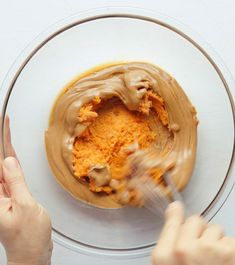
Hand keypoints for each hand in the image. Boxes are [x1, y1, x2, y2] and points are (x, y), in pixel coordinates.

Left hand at [0, 117, 52, 264]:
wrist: (32, 252)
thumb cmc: (29, 236)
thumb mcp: (24, 206)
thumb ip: (15, 182)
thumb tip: (8, 161)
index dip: (0, 141)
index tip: (3, 124)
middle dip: (1, 140)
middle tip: (5, 121)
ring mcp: (3, 193)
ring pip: (3, 165)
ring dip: (4, 147)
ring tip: (6, 130)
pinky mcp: (12, 195)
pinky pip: (11, 174)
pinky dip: (11, 160)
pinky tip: (10, 153)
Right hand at [152, 201, 234, 264]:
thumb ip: (169, 238)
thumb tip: (174, 208)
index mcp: (165, 256)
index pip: (173, 220)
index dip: (177, 216)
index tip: (177, 209)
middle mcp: (184, 250)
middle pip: (196, 220)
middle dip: (200, 232)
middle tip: (200, 251)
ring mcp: (209, 250)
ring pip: (216, 229)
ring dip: (216, 242)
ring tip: (215, 262)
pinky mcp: (230, 253)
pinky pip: (230, 240)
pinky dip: (229, 251)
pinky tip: (225, 264)